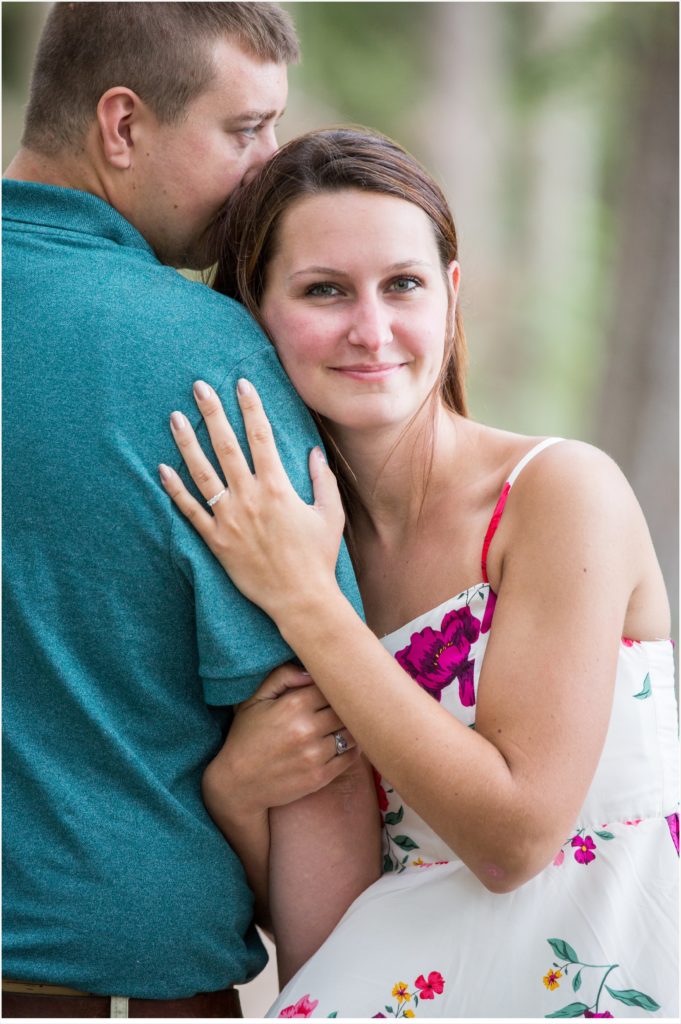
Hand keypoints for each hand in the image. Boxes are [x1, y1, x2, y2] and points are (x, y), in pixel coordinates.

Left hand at [159, 379, 344, 623]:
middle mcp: (249, 498)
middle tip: (198, 386)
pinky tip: (162, 469)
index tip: (241, 384)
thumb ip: (322, 480)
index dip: (250, 407)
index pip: (261, 436)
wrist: (301, 599)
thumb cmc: (318, 557)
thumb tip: (314, 452)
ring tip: (174, 417)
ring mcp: (229, 519)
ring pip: (202, 473)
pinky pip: (190, 511)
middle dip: (211, 412)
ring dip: (186, 443)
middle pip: (226, 446)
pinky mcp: (216, 541)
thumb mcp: (330, 514)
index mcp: (278, 487)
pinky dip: (175, 490)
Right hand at [202, 662, 358, 830]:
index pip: (331, 687)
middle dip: (344, 707)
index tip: (330, 692)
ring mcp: (315, 755)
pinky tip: (343, 744)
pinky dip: (351, 748)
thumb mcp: (254, 699)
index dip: (333, 688)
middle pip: (345, 710)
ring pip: (351, 733)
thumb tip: (310, 672)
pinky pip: (350, 757)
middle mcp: (307, 729)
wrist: (237, 784)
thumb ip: (282, 676)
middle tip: (342, 708)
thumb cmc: (245, 737)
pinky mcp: (320, 776)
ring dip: (349, 728)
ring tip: (341, 726)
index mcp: (294, 705)